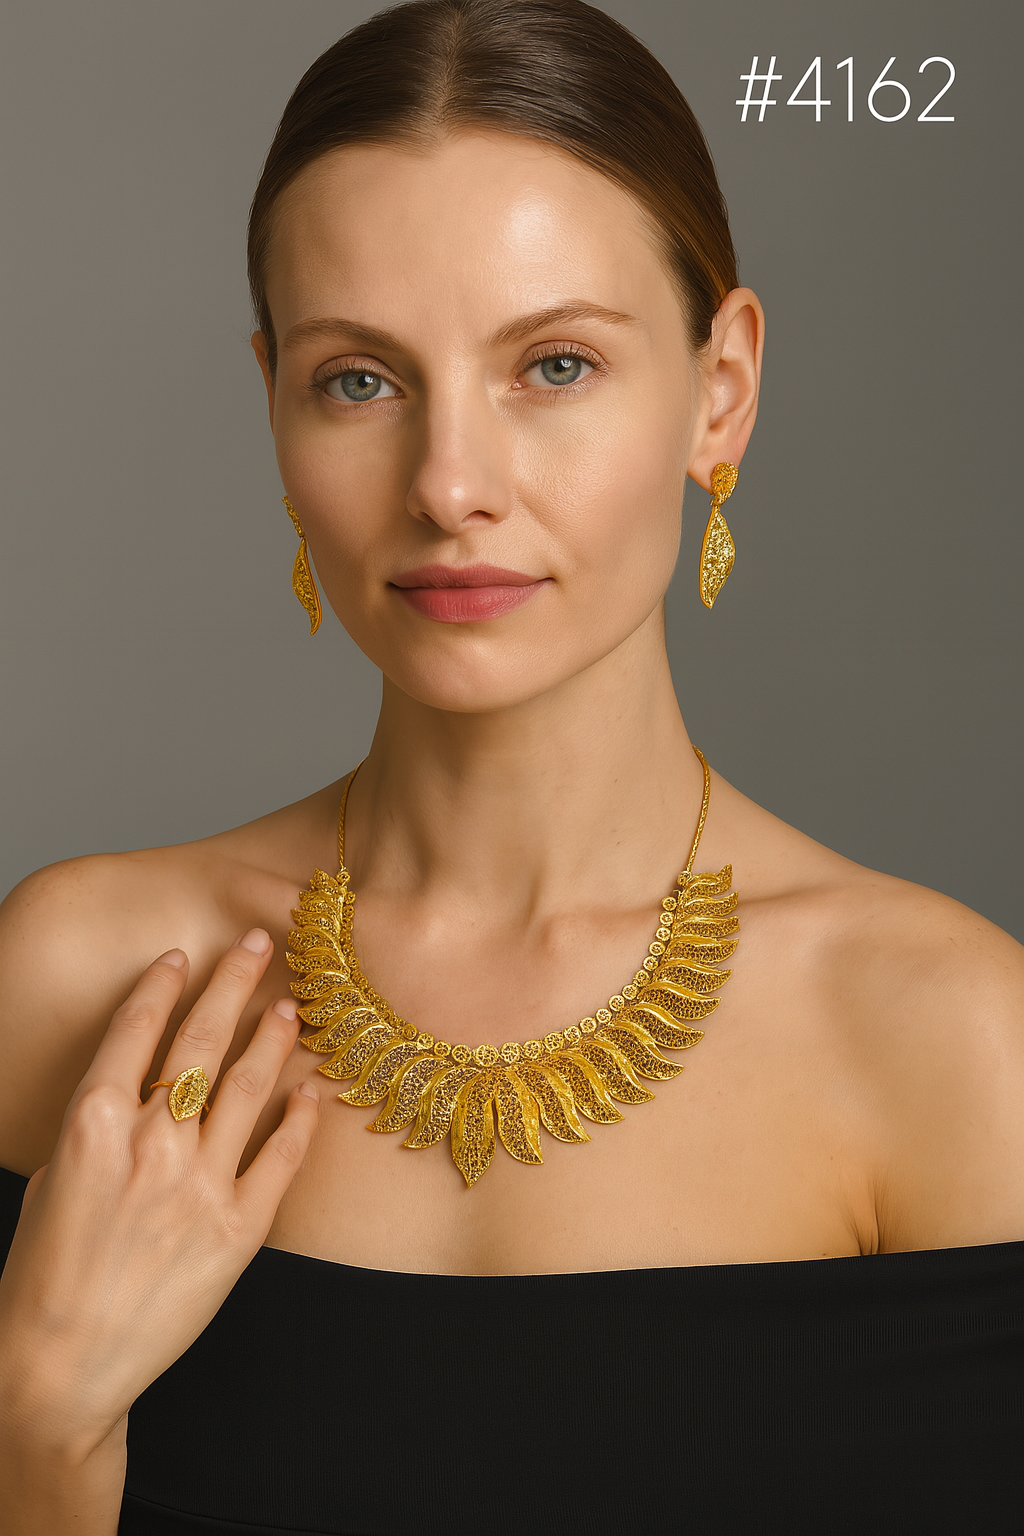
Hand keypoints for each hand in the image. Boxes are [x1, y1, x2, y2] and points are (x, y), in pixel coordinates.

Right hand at [0, 930, 317, 1453]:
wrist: (60, 1364)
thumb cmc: (44, 1272)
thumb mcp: (54, 1176)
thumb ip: (100, 1125)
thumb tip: (139, 1091)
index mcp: (93, 1124)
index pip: (137, 1030)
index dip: (164, 985)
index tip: (184, 955)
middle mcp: (150, 1143)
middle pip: (200, 1041)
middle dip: (231, 981)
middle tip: (258, 944)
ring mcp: (199, 1184)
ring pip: (250, 1087)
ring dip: (272, 1038)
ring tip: (291, 1007)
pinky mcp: (238, 1229)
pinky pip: (281, 1157)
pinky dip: (300, 1118)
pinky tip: (311, 1091)